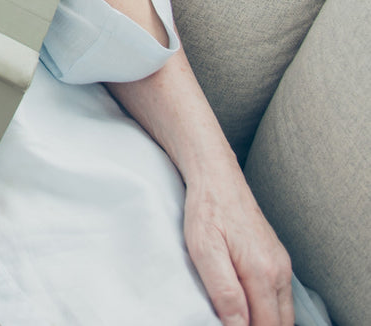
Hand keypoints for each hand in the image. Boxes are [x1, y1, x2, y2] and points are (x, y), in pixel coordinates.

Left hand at [183, 173, 292, 325]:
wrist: (216, 176)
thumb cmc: (206, 209)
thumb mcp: (204, 249)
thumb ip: (224, 291)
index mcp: (263, 272)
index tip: (227, 325)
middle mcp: (279, 271)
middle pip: (280, 323)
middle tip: (230, 322)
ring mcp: (281, 264)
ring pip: (283, 312)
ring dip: (265, 321)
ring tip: (237, 316)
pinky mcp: (277, 258)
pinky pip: (280, 296)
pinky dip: (268, 308)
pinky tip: (248, 304)